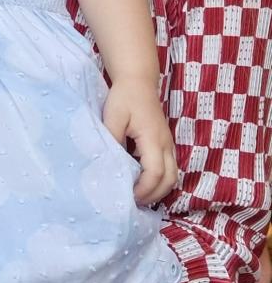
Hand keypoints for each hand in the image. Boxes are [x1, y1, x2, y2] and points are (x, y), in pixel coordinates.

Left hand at [103, 79, 177, 203]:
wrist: (138, 80)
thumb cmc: (124, 97)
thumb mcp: (113, 117)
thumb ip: (112, 140)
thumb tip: (110, 164)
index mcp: (153, 139)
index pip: (155, 173)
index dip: (144, 190)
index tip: (129, 197)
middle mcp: (166, 144)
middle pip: (170, 180)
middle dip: (155, 195)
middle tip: (134, 202)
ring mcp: (168, 144)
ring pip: (173, 175)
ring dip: (159, 189)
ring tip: (138, 196)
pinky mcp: (166, 142)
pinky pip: (169, 167)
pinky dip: (160, 180)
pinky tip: (142, 182)